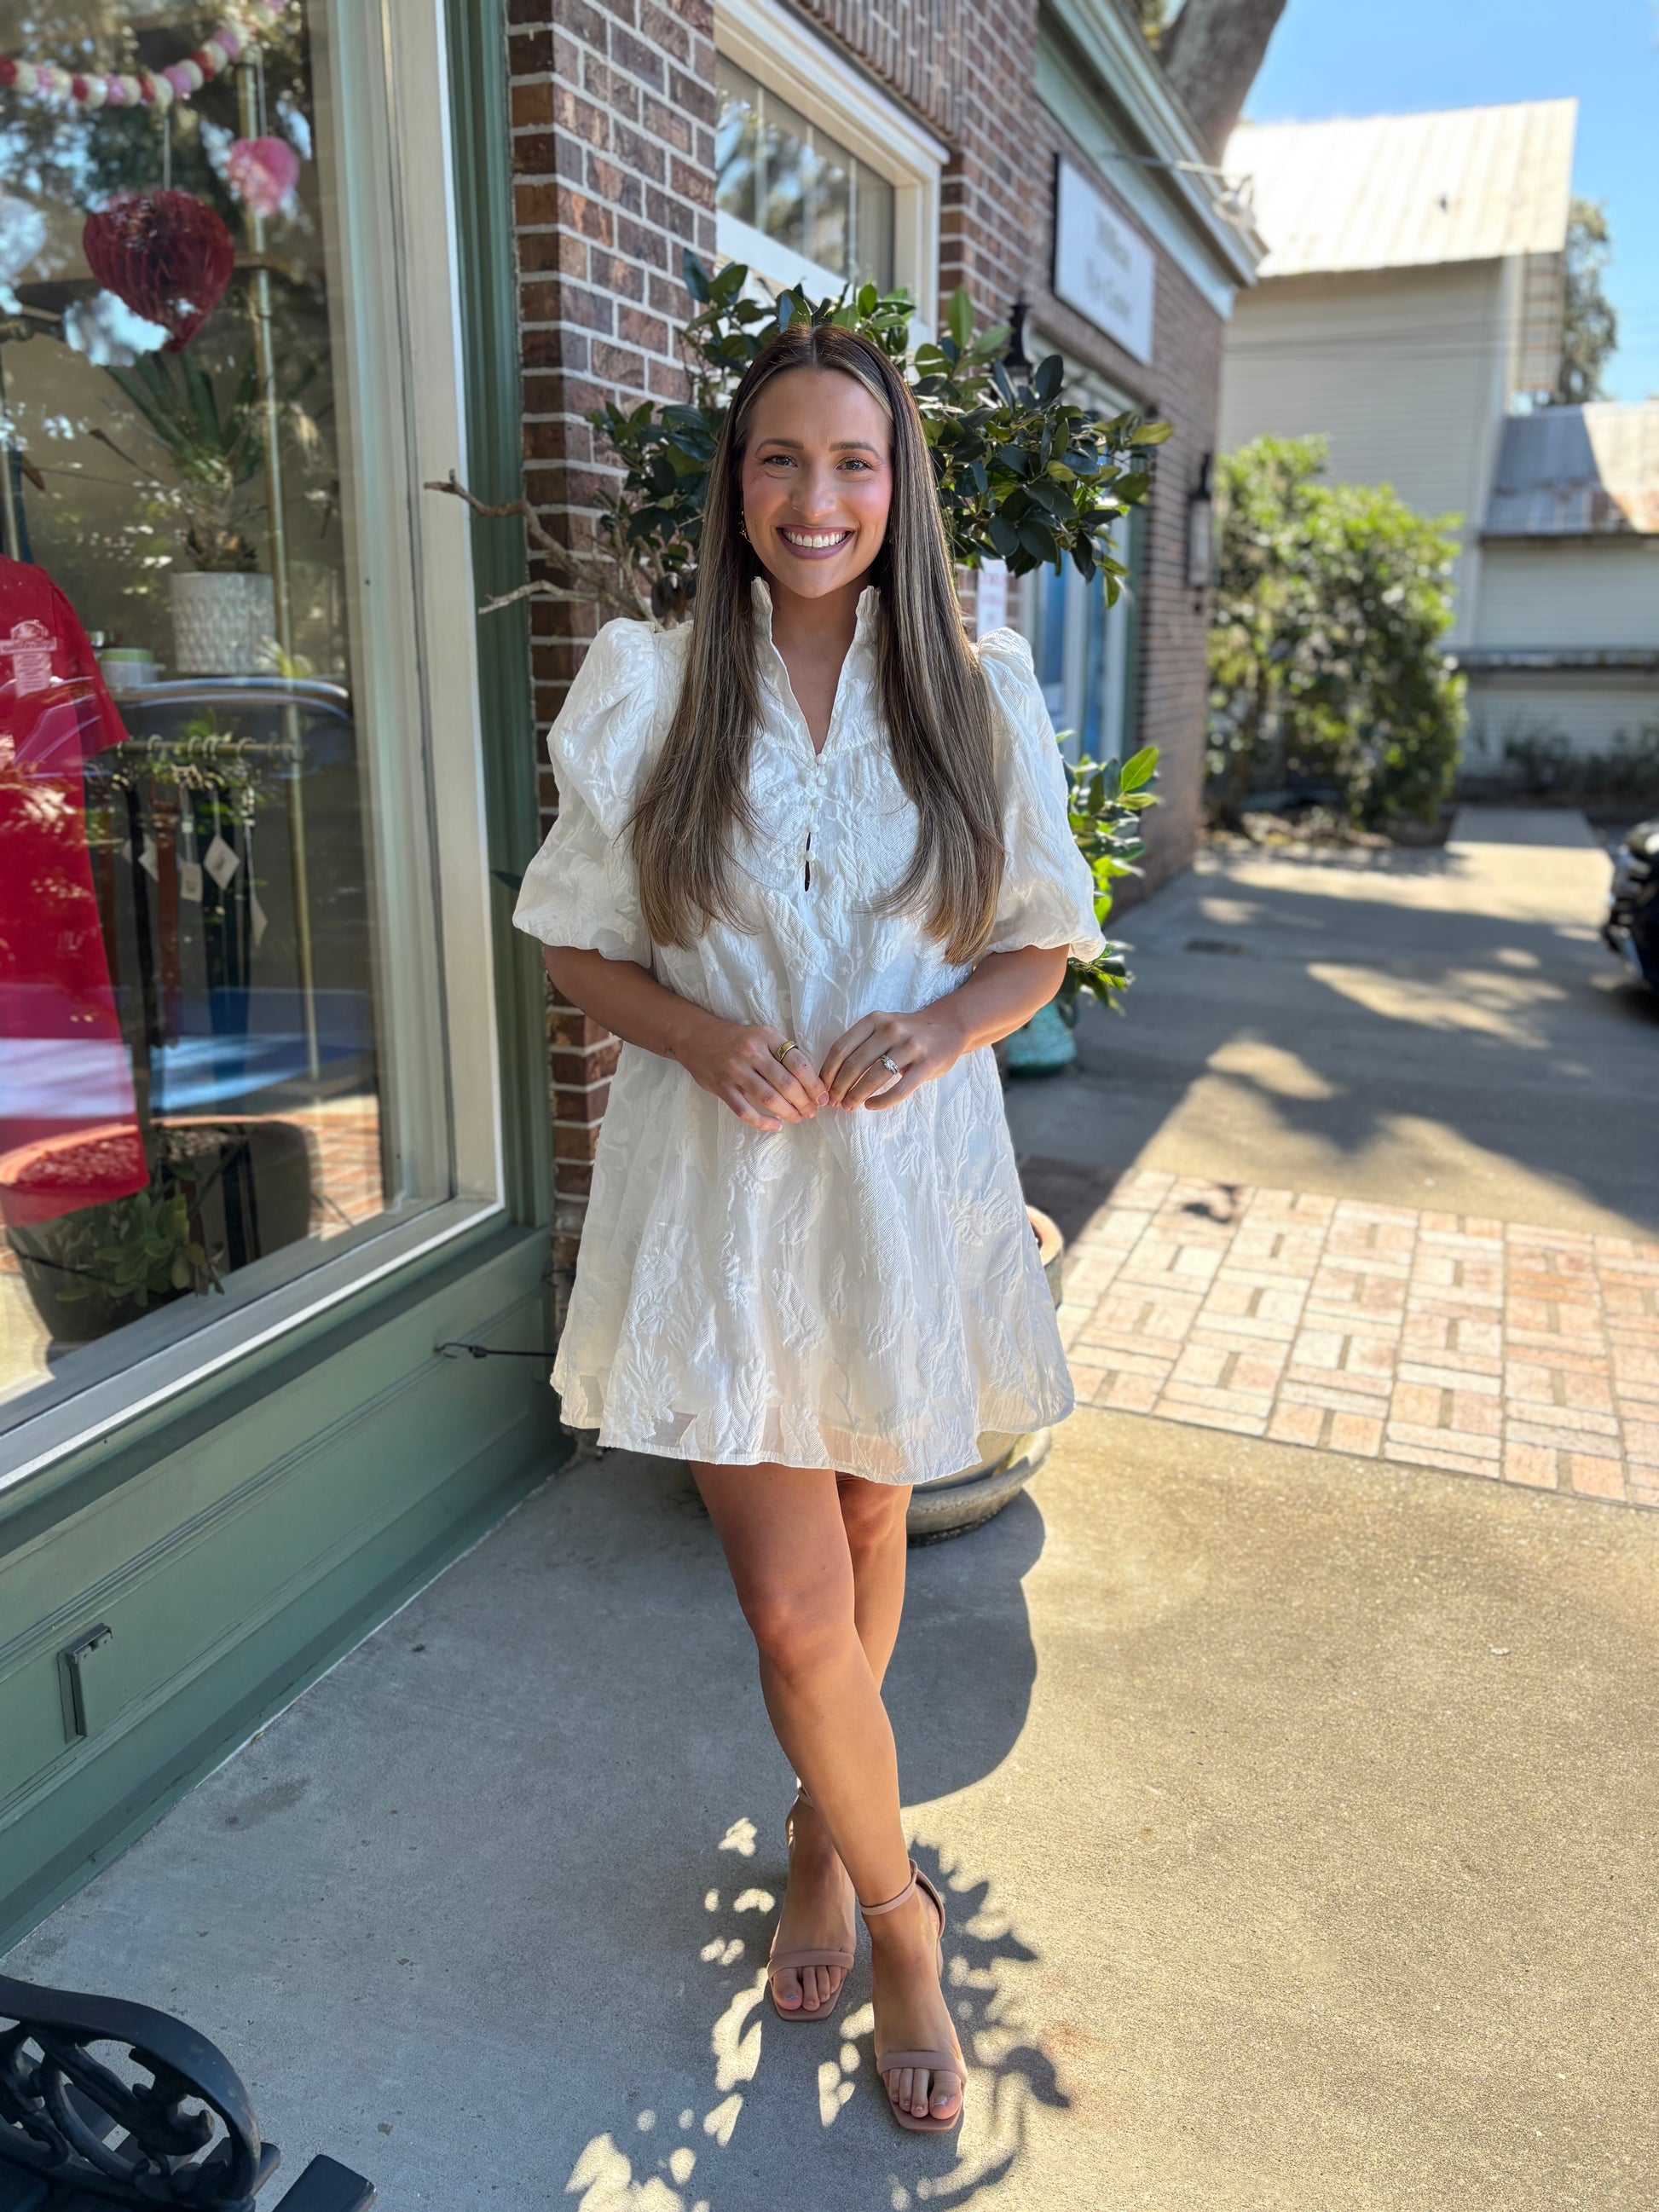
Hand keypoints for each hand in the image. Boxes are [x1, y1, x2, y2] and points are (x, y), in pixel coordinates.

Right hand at [674, 1014, 828, 1132]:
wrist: (696, 1037)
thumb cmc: (735, 1039)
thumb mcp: (761, 1036)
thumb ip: (781, 1053)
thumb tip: (810, 1080)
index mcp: (767, 1037)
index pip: (798, 1063)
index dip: (814, 1084)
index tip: (823, 1097)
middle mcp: (752, 1052)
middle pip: (786, 1083)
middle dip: (804, 1102)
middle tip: (812, 1112)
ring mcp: (735, 1070)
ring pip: (769, 1098)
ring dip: (788, 1112)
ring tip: (798, 1118)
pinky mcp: (722, 1087)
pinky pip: (745, 1111)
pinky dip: (762, 1122)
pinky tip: (775, 1125)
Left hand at [820, 1006, 965, 1110]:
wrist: (949, 1026)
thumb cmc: (909, 1032)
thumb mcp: (883, 1026)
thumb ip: (862, 1044)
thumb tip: (833, 1076)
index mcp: (874, 1020)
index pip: (841, 1047)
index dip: (828, 1071)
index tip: (823, 1088)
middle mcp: (891, 1030)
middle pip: (854, 1064)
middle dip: (839, 1087)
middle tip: (834, 1103)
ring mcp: (910, 1046)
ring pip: (874, 1077)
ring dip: (857, 1095)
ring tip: (849, 1106)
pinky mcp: (926, 1065)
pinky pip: (899, 1089)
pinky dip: (881, 1101)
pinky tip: (871, 1106)